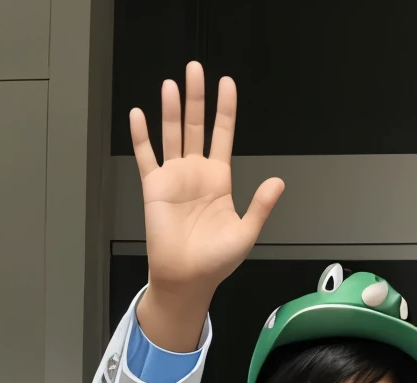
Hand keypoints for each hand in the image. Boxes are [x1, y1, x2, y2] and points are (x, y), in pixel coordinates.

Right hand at [131, 62, 283, 348]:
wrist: (187, 279)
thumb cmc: (216, 261)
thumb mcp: (245, 233)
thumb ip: (260, 205)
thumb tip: (278, 182)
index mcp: (219, 180)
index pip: (223, 135)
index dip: (225, 110)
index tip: (227, 84)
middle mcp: (196, 173)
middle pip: (196, 126)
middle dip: (196, 97)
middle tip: (195, 69)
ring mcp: (174, 177)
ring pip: (172, 134)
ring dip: (170, 109)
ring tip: (171, 84)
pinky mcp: (154, 187)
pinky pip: (146, 156)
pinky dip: (141, 137)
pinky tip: (138, 115)